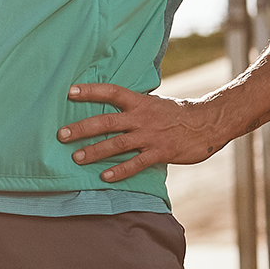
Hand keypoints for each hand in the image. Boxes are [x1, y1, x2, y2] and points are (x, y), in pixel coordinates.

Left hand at [56, 83, 233, 182]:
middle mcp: (142, 117)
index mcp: (140, 102)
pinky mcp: (160, 153)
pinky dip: (120, 171)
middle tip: (62, 135)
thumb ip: (134, 106)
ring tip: (76, 158)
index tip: (70, 91)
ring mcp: (150, 136)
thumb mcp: (154, 103)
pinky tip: (105, 177)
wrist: (207, 123)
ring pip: (118, 144)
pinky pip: (136, 163)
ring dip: (95, 151)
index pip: (111, 92)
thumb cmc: (177, 113)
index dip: (91, 91)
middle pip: (107, 121)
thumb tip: (112, 105)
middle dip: (83, 128)